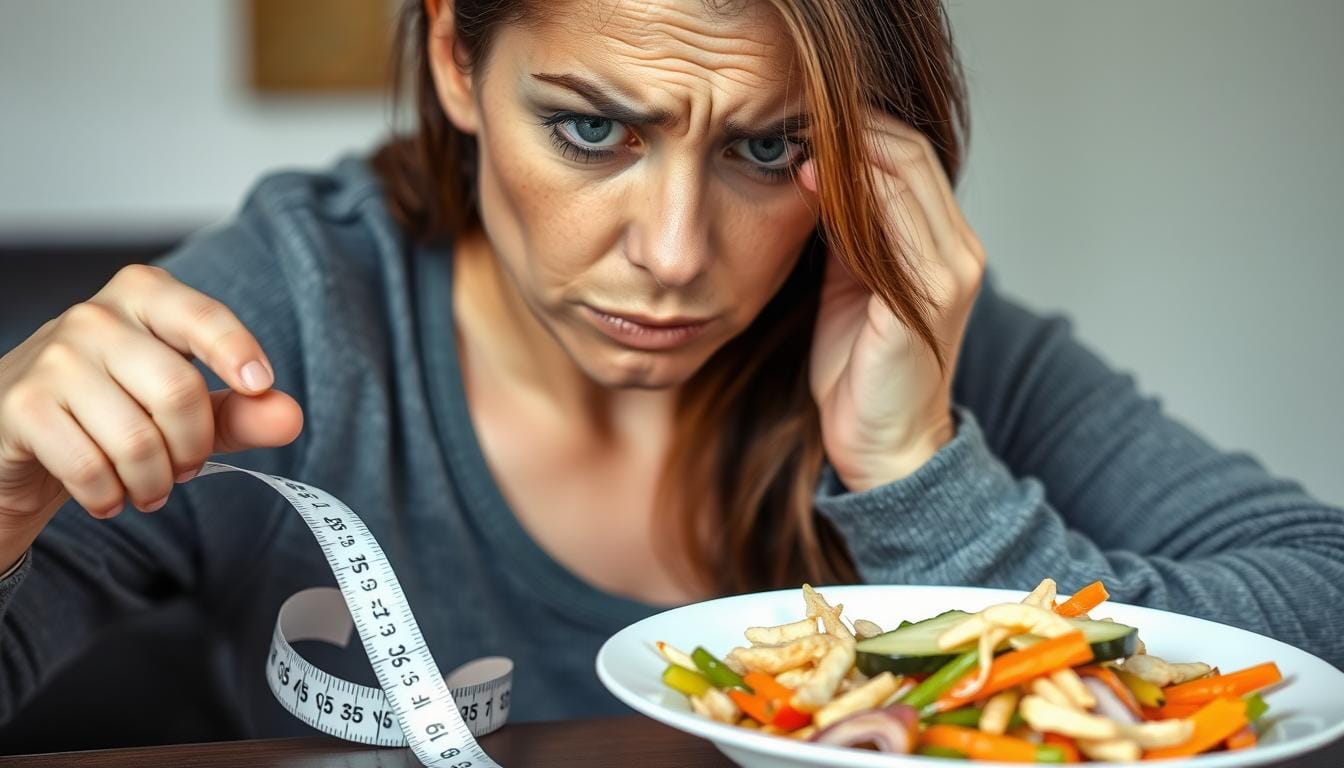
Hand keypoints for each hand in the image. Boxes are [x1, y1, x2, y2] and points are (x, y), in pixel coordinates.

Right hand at [0, 264, 302, 568]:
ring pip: (136, 438)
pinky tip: (108, 496)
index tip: (259, 384)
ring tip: (148, 488)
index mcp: (144, 298)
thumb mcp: (184, 407)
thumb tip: (289, 416)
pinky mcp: (23, 408)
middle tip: (186, 468)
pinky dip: (110, 496)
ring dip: (153, 482)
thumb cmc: (110, 408)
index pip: (202, 316)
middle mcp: (95, 317)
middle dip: (193, 447)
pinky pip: (91, 467)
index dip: (236, 350)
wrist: (19, 434)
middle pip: (178, 390)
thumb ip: (240, 410)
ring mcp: (53, 360)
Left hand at [806, 112, 984, 490]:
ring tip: (797, 140)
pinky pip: (893, 223)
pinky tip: (810, 181)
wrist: (883, 446)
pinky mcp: (929, 296)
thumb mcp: (851, 286)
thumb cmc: (860, 370)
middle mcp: (960, 250)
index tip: (801, 120)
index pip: (910, 157)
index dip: (859, 130)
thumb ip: (849, 235)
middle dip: (852, 129)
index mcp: (944, 245)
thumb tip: (817, 176)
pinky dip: (852, 193)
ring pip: (904, 176)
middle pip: (911, 154)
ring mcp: (950, 271)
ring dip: (847, 152)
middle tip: (794, 118)